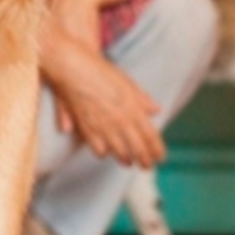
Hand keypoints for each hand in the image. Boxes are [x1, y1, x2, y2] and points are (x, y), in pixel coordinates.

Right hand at [50, 52, 164, 167]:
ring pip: (120, 152)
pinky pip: (99, 150)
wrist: (74, 67)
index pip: (150, 135)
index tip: (160, 157)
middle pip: (138, 148)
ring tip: (128, 162)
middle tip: (147, 166)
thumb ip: (142, 99)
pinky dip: (104, 153)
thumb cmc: (100, 72)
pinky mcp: (88, 129)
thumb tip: (156, 110)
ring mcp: (104, 125)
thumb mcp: (127, 82)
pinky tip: (106, 152)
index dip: (157, 150)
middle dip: (144, 160)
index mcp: (133, 107)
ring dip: (126, 159)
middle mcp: (121, 119)